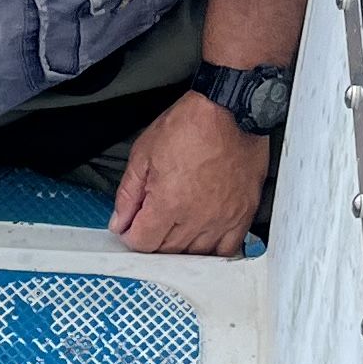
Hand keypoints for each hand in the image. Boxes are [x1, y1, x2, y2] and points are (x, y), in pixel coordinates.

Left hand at [110, 90, 270, 257]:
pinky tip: (204, 237)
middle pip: (167, 252)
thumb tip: (119, 222)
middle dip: (154, 240)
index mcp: (168, 203)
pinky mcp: (243, 214)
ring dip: (181, 246)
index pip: (142, 243)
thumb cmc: (191, 125)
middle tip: (153, 222)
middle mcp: (196, 217)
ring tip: (176, 226)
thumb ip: (128, 195)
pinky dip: (213, 249)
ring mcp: (222, 219)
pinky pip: (228, 249)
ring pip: (196, 254)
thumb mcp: (144, 154)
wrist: (231, 109)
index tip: (133, 227)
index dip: (132, 236)